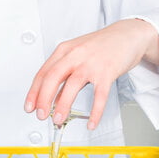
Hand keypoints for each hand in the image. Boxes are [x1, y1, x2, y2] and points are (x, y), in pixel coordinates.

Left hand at [24, 19, 158, 129]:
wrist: (128, 34)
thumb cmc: (100, 47)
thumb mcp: (76, 55)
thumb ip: (63, 74)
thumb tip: (50, 100)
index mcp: (64, 51)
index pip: (43, 73)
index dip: (34, 92)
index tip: (29, 108)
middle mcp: (76, 54)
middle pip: (53, 77)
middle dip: (44, 98)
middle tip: (41, 115)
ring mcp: (92, 62)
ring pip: (73, 85)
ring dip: (63, 105)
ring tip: (58, 119)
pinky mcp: (108, 71)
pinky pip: (99, 96)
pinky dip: (95, 112)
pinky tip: (91, 123)